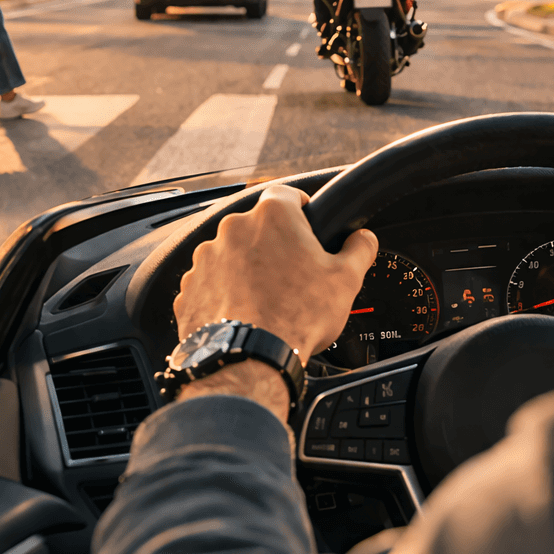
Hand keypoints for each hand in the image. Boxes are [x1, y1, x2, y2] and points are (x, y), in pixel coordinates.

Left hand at [172, 185, 377, 417]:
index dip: (300, 208)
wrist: (250, 358)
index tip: (306, 225)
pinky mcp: (190, 285)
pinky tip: (243, 312)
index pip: (287, 195)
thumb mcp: (346, 280)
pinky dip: (225, 292)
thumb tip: (363, 238)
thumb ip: (358, 249)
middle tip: (292, 274)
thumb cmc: (298, 316)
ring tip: (267, 299)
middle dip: (274, 246)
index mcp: (273, 216)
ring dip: (247, 269)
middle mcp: (233, 228)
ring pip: (232, 254)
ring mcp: (206, 257)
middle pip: (258, 227)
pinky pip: (211, 282)